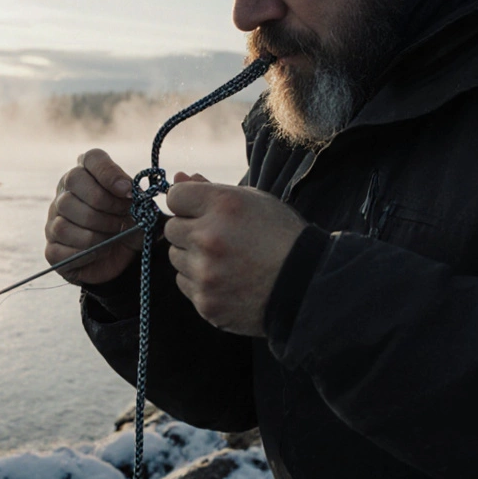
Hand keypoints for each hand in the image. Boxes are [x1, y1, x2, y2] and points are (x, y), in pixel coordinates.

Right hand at [44, 148, 140, 284]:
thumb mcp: (141, 212)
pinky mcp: (52, 248)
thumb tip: (128, 190)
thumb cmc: (130, 227)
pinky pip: (60, 248)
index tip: (128, 191)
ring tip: (114, 236)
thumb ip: (139, 199)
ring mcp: (54, 219)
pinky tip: (100, 252)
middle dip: (105, 203)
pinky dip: (86, 252)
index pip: (92, 158)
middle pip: (74, 181)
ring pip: (65, 219)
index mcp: (88, 175)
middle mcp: (65, 192)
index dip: (109, 172)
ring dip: (96, 232)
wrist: (124, 260)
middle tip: (123, 218)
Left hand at [164, 172, 306, 336]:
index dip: (188, 203)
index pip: (174, 197)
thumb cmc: (281, 237)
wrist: (306, 286)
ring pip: (175, 257)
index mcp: (222, 205)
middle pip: (171, 228)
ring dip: (193, 256)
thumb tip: (178, 177)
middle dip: (190, 230)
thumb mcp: (254, 201)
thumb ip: (211, 188)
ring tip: (226, 260)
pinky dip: (200, 281)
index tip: (203, 211)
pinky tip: (227, 279)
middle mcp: (208, 238)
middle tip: (220, 238)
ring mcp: (205, 273)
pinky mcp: (206, 301)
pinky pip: (185, 283)